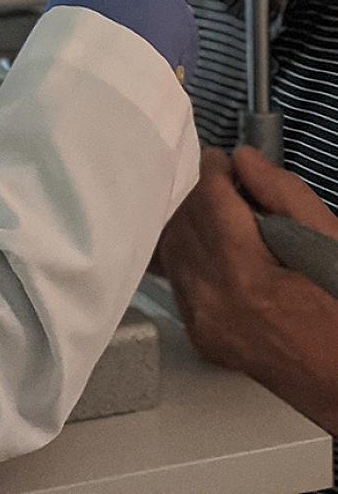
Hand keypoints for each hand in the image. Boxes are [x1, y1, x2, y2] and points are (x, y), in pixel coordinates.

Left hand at [160, 147, 337, 432]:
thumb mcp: (330, 242)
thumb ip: (284, 195)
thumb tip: (242, 158)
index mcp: (246, 273)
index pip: (209, 199)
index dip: (213, 170)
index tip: (220, 158)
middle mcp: (212, 297)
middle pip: (186, 221)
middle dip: (202, 196)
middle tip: (226, 186)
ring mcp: (202, 321)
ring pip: (173, 249)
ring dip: (191, 223)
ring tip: (219, 216)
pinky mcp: (199, 336)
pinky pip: (179, 280)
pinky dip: (191, 257)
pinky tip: (215, 252)